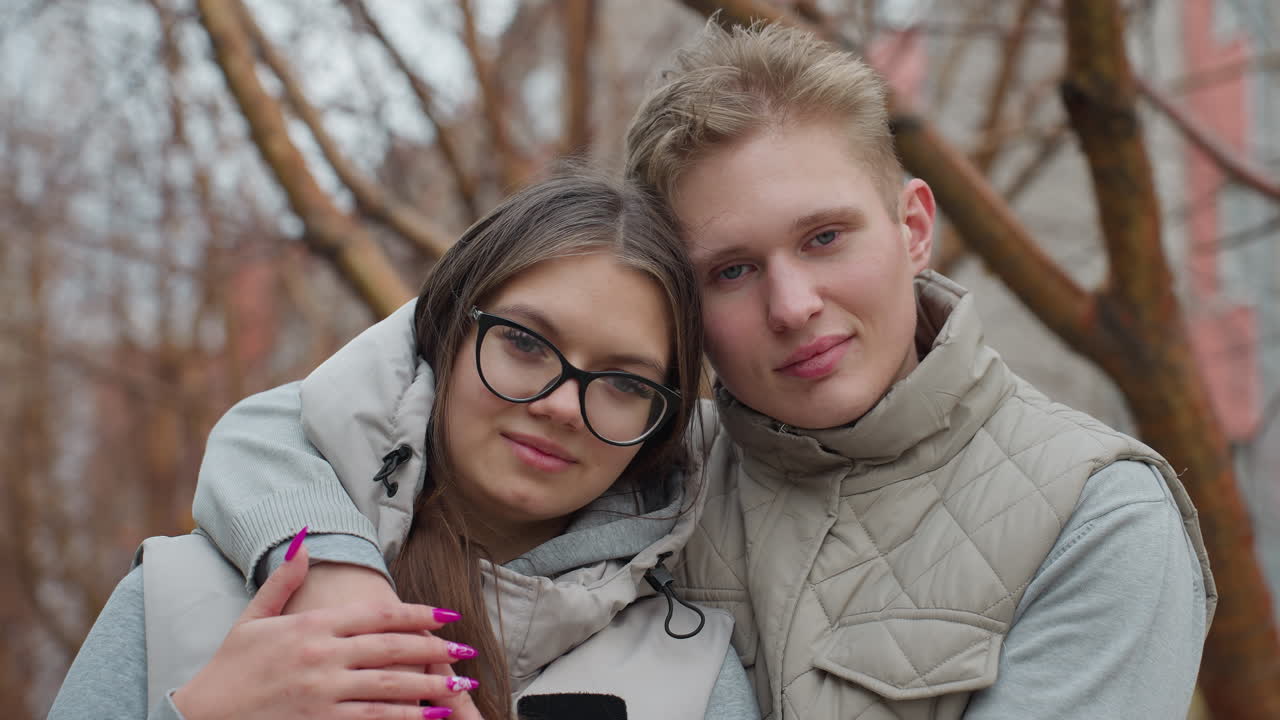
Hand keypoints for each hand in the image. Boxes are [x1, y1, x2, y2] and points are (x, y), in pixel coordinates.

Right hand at [171, 540, 484, 719]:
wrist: (200, 718)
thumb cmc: (229, 669)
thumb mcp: (253, 618)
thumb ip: (284, 582)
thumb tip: (305, 542)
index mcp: (311, 627)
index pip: (376, 615)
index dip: (417, 613)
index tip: (447, 614)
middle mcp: (322, 657)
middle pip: (392, 648)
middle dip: (435, 648)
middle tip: (466, 649)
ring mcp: (323, 693)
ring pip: (390, 686)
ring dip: (431, 685)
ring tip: (460, 686)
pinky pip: (374, 719)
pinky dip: (407, 717)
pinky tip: (431, 716)